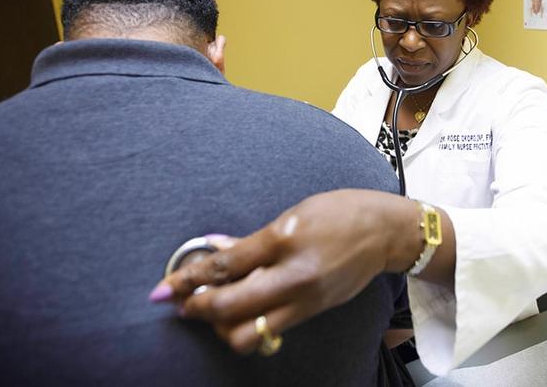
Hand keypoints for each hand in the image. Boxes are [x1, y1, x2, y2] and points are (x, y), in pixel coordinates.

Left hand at [149, 189, 418, 353]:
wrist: (384, 232)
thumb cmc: (339, 213)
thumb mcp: (290, 216)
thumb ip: (250, 240)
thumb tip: (213, 250)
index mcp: (284, 241)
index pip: (225, 266)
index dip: (187, 279)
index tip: (163, 289)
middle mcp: (293, 276)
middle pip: (230, 308)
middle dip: (197, 309)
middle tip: (181, 303)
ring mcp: (305, 300)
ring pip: (249, 334)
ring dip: (223, 326)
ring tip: (214, 310)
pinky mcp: (313, 313)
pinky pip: (271, 332)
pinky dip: (248, 326)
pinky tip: (241, 312)